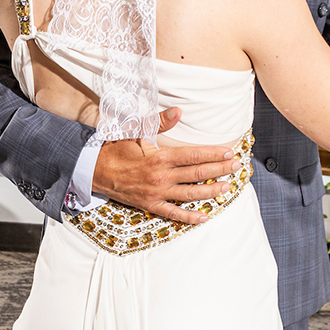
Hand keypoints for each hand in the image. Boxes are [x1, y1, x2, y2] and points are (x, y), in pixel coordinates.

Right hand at [89, 107, 238, 225]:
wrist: (93, 171)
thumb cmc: (115, 150)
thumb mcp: (135, 133)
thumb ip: (159, 123)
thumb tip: (178, 111)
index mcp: (159, 157)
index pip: (193, 155)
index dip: (213, 154)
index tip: (229, 152)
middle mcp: (161, 177)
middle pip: (197, 174)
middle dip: (220, 170)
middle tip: (237, 166)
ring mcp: (157, 193)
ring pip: (191, 194)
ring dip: (211, 192)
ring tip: (228, 188)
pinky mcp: (150, 205)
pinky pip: (173, 214)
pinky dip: (190, 217)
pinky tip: (205, 217)